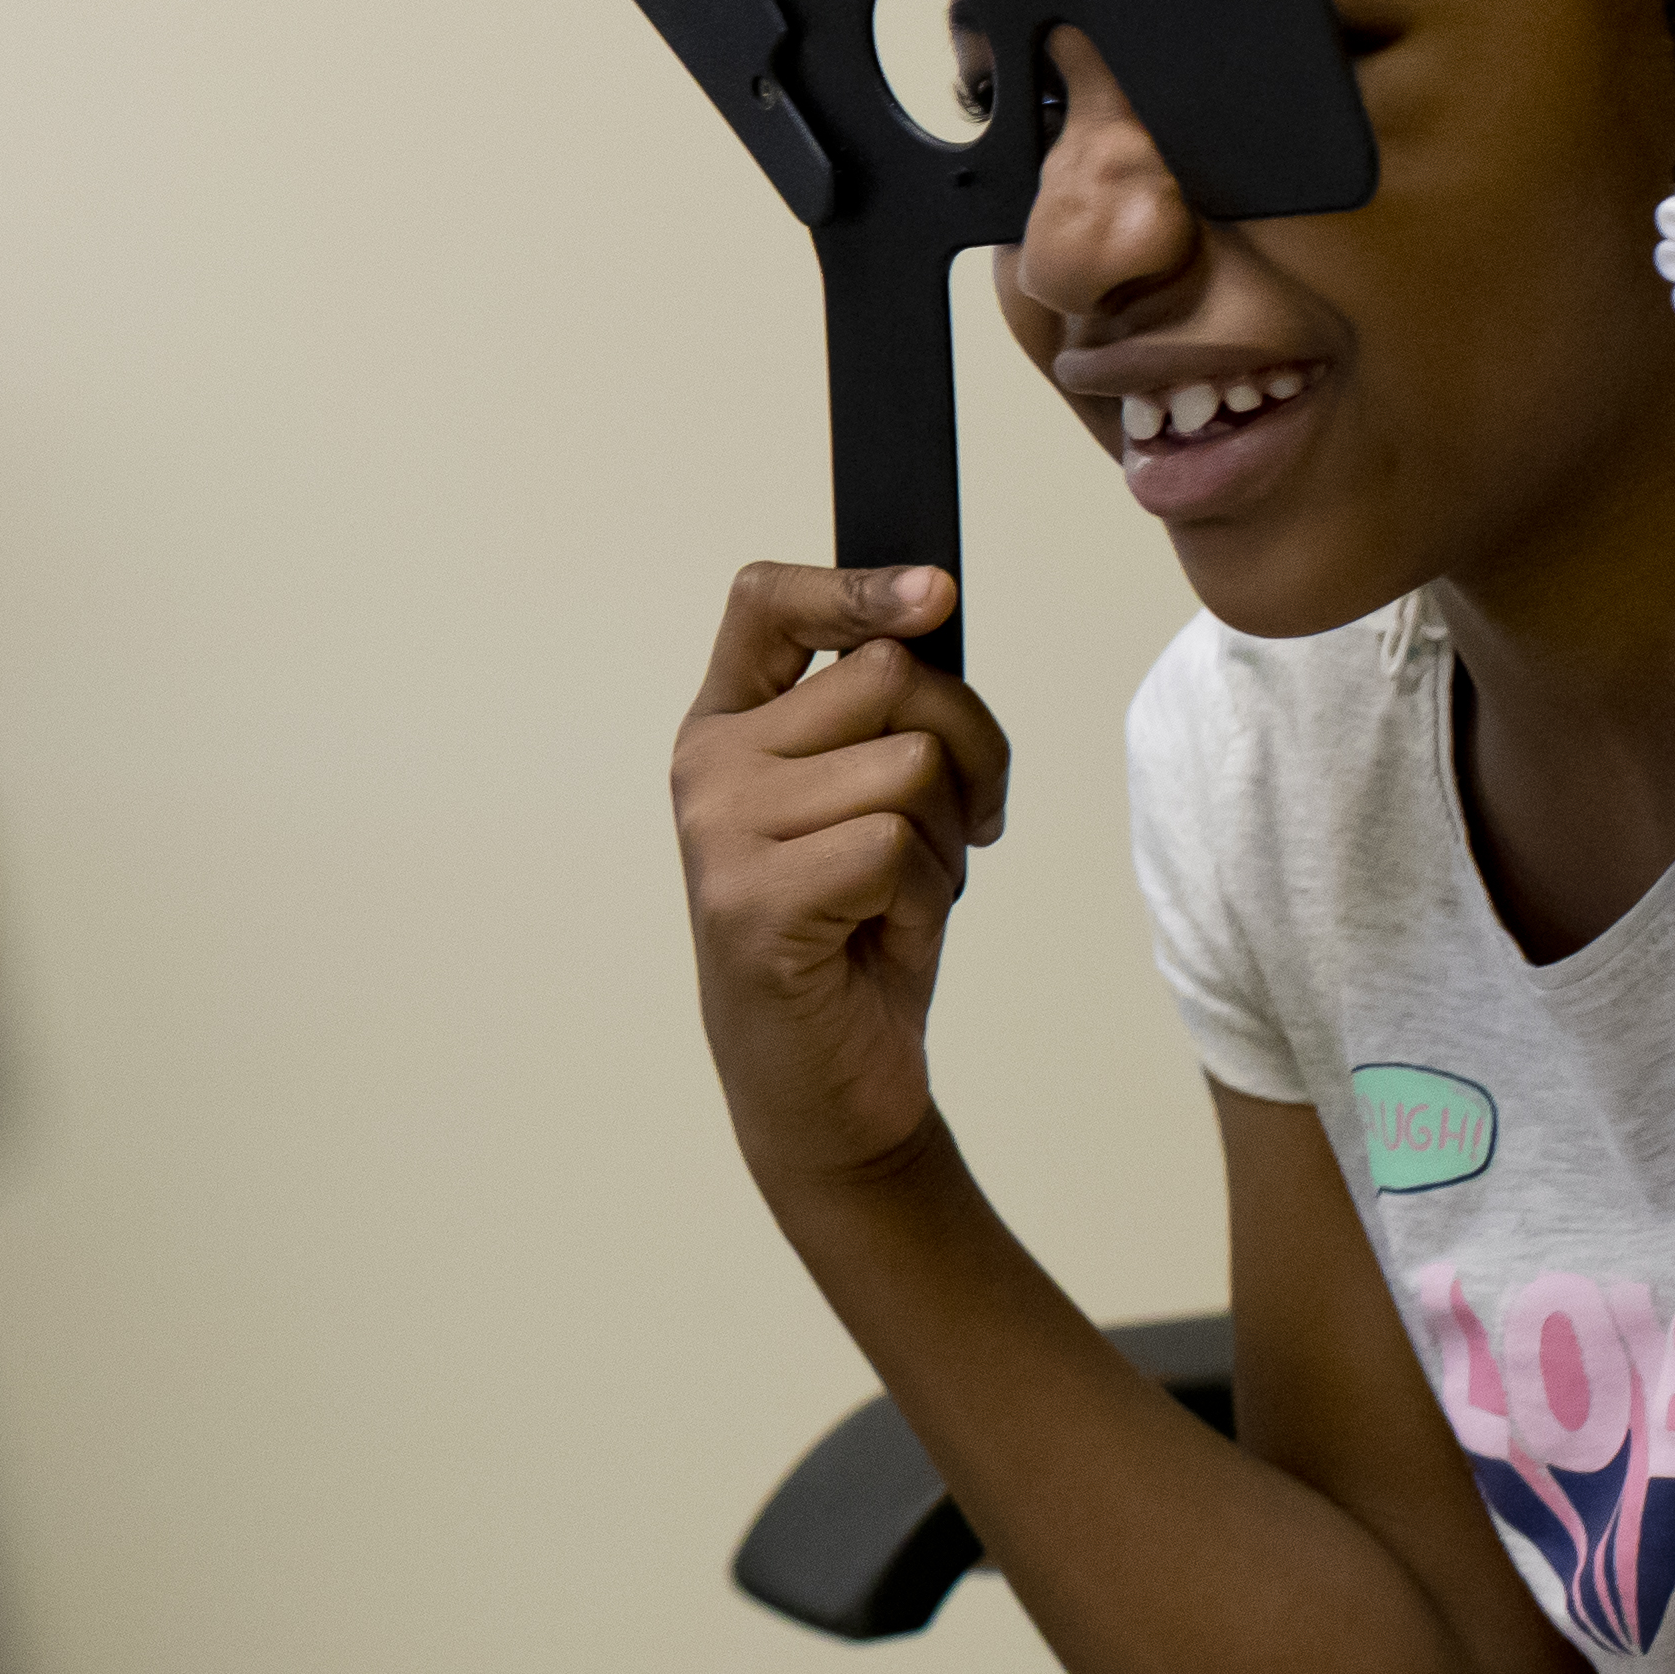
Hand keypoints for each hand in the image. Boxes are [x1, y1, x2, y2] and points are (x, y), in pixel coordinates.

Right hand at [668, 563, 1011, 1189]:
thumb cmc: (858, 936)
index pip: (766, 602)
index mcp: (729, 726)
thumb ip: (886, 713)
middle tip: (953, 829)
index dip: (854, 585)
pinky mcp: (752, 902)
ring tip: (902, 896)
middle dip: (965, 748)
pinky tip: (878, 935)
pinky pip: (894, 845)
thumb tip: (928, 607)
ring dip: (946, 839)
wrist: (825, 1088)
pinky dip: (921, 896)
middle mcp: (709, 765)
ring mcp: (720, 832)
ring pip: (908, 763)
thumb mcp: (873, 800)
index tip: (933, 594)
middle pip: (890, 678)